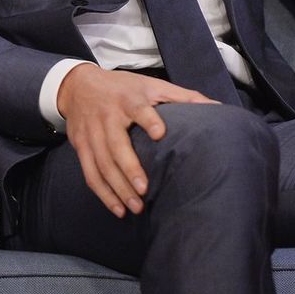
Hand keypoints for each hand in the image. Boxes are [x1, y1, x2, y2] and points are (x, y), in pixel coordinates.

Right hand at [57, 65, 218, 217]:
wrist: (78, 86)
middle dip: (129, 168)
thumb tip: (216, 107)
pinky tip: (118, 208)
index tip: (160, 133)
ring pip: (102, 163)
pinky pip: (90, 173)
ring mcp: (91, 133)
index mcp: (128, 99)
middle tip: (145, 190)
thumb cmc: (123, 88)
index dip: (148, 119)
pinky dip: (103, 193)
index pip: (138, 108)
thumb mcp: (151, 85)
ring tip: (136, 206)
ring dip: (118, 187)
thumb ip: (183, 97)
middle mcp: (108, 116)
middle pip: (116, 144)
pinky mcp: (81, 146)